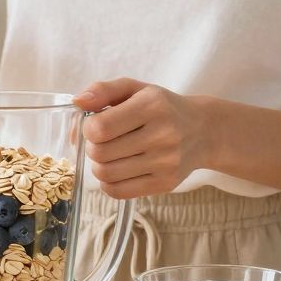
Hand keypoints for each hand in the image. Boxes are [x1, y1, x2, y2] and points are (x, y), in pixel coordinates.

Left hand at [73, 79, 208, 198]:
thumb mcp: (135, 89)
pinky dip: (108, 183)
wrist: (203, 131)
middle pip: (99, 153)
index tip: (96, 125)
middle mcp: (162, 134)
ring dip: (99, 166)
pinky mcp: (165, 183)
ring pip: (106, 174)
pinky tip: (117, 171)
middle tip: (103, 141)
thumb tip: (78, 101)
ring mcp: (166, 162)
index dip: (88, 128)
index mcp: (152, 105)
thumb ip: (103, 90)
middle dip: (93, 147)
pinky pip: (118, 192)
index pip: (100, 128)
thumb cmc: (162, 107)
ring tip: (110, 155)